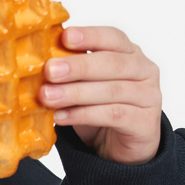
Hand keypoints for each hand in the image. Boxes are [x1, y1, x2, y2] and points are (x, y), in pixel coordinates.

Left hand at [40, 25, 161, 163]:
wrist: (121, 148)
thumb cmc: (101, 109)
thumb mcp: (84, 86)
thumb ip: (71, 73)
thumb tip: (36, 62)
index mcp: (130, 53)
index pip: (112, 38)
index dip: (90, 36)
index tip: (65, 37)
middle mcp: (144, 70)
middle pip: (112, 63)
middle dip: (78, 66)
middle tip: (50, 70)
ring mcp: (149, 96)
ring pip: (112, 91)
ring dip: (76, 93)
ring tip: (47, 97)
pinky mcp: (145, 123)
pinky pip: (114, 115)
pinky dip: (84, 115)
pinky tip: (61, 117)